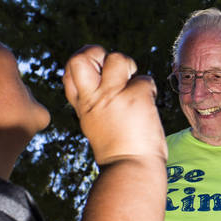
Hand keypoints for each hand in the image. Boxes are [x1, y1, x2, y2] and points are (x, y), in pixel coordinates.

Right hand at [62, 46, 166, 165]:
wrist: (130, 168)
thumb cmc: (117, 151)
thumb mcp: (95, 125)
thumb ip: (96, 103)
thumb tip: (106, 83)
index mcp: (83, 105)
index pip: (70, 70)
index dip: (82, 63)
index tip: (95, 72)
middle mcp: (94, 97)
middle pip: (81, 57)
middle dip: (96, 52)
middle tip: (112, 68)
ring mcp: (114, 95)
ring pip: (117, 58)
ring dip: (129, 66)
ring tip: (133, 85)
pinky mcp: (136, 96)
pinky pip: (145, 79)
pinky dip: (150, 90)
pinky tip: (148, 107)